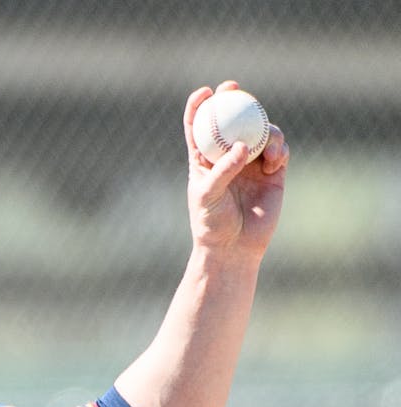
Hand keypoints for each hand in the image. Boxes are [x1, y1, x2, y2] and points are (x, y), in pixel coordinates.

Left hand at [184, 81, 288, 256]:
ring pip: (260, 130)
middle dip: (233, 99)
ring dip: (265, 130)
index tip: (205, 93)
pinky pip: (280, 148)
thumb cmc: (212, 223)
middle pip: (231, 120)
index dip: (199, 106)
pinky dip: (279, 148)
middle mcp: (228, 156)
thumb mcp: (208, 195)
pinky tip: (275, 162)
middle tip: (234, 88)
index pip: (198, 127)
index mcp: (203, 160)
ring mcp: (252, 162)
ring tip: (266, 152)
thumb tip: (242, 146)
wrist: (235, 247)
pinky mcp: (273, 172)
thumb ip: (222, 170)